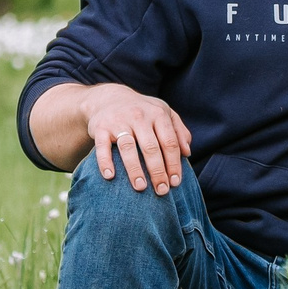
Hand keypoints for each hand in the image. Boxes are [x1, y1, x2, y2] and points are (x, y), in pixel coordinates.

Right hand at [77, 82, 192, 195]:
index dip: (174, 163)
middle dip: (158, 171)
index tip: (175, 182)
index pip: (169, 142)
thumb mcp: (163, 113)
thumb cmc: (143, 112)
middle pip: (151, 147)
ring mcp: (119, 121)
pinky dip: (105, 161)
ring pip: (128, 147)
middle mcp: (139, 116)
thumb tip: (187, 153)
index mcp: (158, 114)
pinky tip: (110, 176)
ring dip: (135, 169)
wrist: (109, 98)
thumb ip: (179, 131)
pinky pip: (102, 146)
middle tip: (162, 190)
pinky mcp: (100, 128)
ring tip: (140, 188)